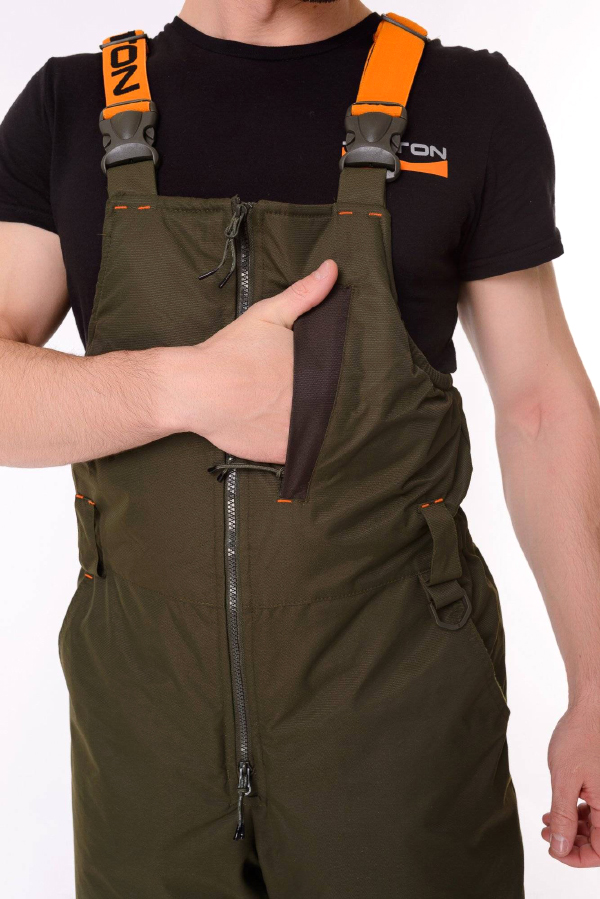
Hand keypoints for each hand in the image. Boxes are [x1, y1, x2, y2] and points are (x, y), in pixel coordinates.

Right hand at [169, 259, 337, 461]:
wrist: (195, 389)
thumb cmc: (232, 351)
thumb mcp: (269, 315)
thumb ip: (304, 294)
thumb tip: (333, 268)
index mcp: (316, 370)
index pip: (351, 380)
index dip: (357, 380)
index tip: (360, 377)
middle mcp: (311, 403)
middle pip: (342, 407)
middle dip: (345, 403)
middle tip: (347, 400)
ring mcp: (298, 430)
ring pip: (327, 432)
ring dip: (331, 429)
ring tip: (332, 422)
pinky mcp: (283, 452)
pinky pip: (307, 454)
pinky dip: (311, 449)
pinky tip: (309, 438)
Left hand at [541, 699, 599, 866]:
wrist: (591, 709)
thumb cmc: (580, 737)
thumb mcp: (564, 781)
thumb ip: (563, 817)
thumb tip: (559, 848)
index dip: (576, 857)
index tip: (553, 850)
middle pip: (598, 841)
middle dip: (570, 841)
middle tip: (546, 833)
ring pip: (595, 826)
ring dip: (571, 827)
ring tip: (547, 820)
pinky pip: (595, 809)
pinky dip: (576, 813)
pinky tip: (556, 808)